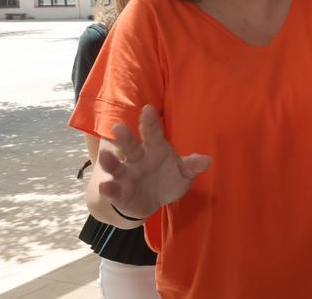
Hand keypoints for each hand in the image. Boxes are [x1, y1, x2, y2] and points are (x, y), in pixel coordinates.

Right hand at [97, 105, 211, 219]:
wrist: (153, 202)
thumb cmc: (168, 180)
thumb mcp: (183, 174)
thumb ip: (192, 166)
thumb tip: (207, 160)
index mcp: (154, 149)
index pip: (152, 134)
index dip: (150, 122)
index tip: (148, 109)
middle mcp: (137, 159)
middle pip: (130, 146)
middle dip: (125, 138)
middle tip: (118, 127)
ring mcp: (126, 175)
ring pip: (116, 166)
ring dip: (110, 161)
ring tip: (105, 155)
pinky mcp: (119, 192)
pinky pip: (112, 189)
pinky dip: (108, 188)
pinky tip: (105, 186)